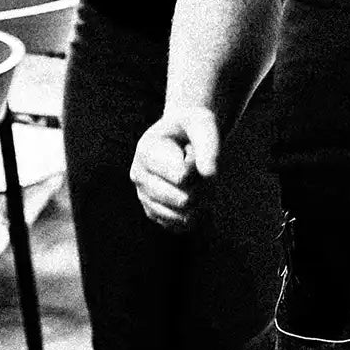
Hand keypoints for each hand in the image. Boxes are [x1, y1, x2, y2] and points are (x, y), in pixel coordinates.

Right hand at [132, 106, 221, 230]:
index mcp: (146, 151)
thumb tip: (210, 174)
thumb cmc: (194, 126)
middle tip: (200, 167)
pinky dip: (196, 214)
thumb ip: (208, 146)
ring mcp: (144, 196)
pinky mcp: (154, 212)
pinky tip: (194, 194)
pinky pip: (181, 226)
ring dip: (201, 201)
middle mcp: (139, 176)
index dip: (199, 166)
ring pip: (184, 216)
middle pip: (183, 200)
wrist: (184, 134)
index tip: (194, 151)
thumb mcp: (203, 124)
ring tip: (196, 179)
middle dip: (202, 186)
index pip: (182, 177)